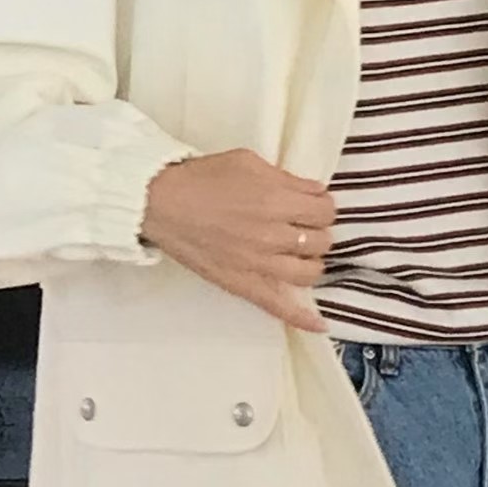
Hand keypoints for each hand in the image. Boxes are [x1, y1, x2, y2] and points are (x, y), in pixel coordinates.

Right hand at [140, 148, 336, 332]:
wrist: (162, 203)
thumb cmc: (203, 179)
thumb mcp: (249, 162)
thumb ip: (286, 179)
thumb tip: (315, 191)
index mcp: (277, 201)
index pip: (325, 210)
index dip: (323, 206)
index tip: (313, 205)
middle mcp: (273, 235)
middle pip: (321, 240)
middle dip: (317, 231)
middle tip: (303, 226)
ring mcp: (259, 264)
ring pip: (310, 272)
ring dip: (311, 261)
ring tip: (299, 254)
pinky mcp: (243, 285)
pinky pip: (279, 307)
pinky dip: (302, 318)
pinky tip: (321, 324)